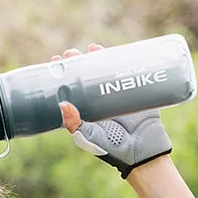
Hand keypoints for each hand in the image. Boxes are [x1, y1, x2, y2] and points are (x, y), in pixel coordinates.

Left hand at [51, 45, 171, 178]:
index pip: (69, 91)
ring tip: (87, 48)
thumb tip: (61, 103)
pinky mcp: (133, 89)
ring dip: (94, 58)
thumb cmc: (112, 147)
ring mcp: (114, 93)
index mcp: (84, 112)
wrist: (142, 148)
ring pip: (102, 71)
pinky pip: (123, 70)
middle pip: (84, 78)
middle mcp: (97, 101)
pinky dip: (116, 58)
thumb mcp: (89, 136)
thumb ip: (75, 123)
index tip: (54, 64)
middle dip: (76, 64)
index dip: (61, 78)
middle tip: (69, 54)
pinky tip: (108, 50)